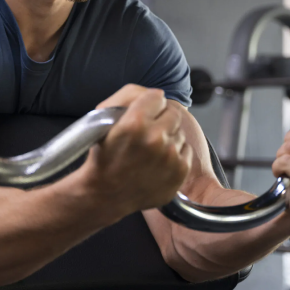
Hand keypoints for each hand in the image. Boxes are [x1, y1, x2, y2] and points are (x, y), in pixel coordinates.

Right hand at [79, 85, 192, 215]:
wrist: (107, 194)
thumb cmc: (104, 155)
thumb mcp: (103, 116)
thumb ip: (130, 95)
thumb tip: (158, 95)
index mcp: (135, 123)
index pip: (157, 96)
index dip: (148, 104)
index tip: (142, 115)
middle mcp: (155, 138)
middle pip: (173, 113)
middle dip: (160, 120)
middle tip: (147, 133)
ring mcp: (170, 156)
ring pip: (179, 132)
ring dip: (167, 138)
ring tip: (149, 151)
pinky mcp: (180, 171)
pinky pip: (185, 149)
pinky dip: (174, 154)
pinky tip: (157, 162)